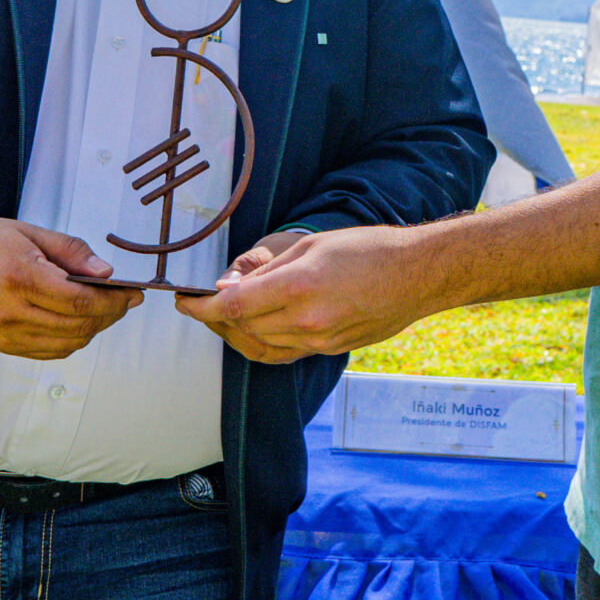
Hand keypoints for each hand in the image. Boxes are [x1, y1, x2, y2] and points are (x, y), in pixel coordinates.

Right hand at [0, 218, 140, 360]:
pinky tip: (78, 323)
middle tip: (124, 301)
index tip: (132, 294)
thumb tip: (106, 274)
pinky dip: (71, 340)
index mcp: (19, 276)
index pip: (80, 300)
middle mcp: (11, 311)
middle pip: (78, 325)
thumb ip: (71, 253)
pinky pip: (49, 352)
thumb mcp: (30, 233)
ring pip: (67, 343)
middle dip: (109, 314)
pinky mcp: (3, 346)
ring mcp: (5, 334)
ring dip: (93, 329)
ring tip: (104, 311)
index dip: (113, 301)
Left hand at [176, 226, 436, 363]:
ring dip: (235, 333)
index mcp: (299, 286)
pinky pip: (282, 354)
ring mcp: (319, 341)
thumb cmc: (367, 249)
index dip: (201, 308)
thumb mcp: (310, 246)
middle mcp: (307, 320)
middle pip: (242, 329)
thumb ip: (265, 270)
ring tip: (223, 317)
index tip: (183, 301)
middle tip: (199, 304)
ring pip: (259, 345)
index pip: (233, 306)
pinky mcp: (329, 350)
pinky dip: (260, 345)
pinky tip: (252, 331)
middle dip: (214, 319)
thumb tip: (228, 288)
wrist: (416, 276)